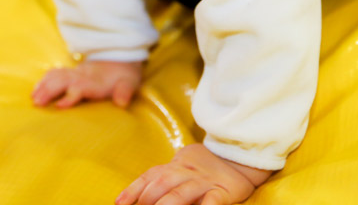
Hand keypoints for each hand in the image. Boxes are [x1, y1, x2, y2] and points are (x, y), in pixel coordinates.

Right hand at [31, 58, 142, 108]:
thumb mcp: (130, 83)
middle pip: (62, 80)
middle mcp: (82, 75)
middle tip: (37, 104)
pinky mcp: (71, 73)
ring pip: (56, 76)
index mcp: (96, 81)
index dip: (70, 96)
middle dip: (49, 91)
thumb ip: (125, 91)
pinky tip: (35, 91)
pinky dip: (43, 81)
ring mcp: (75, 73)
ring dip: (43, 86)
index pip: (80, 87)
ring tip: (33, 99)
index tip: (59, 106)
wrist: (121, 57)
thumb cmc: (124, 75)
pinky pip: (54, 74)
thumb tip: (121, 102)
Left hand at [116, 143, 272, 204]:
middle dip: (148, 198)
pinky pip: (213, 201)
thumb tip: (136, 197)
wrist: (238, 157)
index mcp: (175, 167)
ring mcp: (205, 183)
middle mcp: (187, 173)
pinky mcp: (223, 191)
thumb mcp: (181, 168)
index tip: (119, 203)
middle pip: (163, 182)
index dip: (133, 189)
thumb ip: (162, 179)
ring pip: (182, 193)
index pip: (150, 176)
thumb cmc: (203, 168)